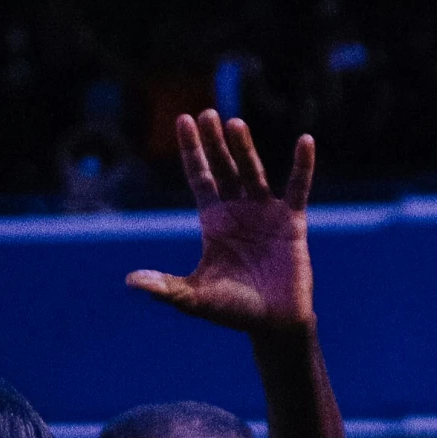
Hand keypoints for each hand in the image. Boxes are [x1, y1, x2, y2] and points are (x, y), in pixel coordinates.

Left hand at [127, 112, 315, 334]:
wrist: (274, 324)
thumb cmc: (233, 311)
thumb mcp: (194, 297)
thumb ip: (166, 287)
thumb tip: (131, 282)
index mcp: (213, 221)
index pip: (200, 176)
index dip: (192, 150)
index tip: (184, 120)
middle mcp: (238, 211)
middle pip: (224, 167)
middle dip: (214, 142)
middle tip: (207, 113)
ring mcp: (266, 214)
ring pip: (253, 172)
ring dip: (245, 149)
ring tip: (235, 124)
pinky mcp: (292, 223)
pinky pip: (298, 188)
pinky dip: (302, 166)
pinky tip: (305, 141)